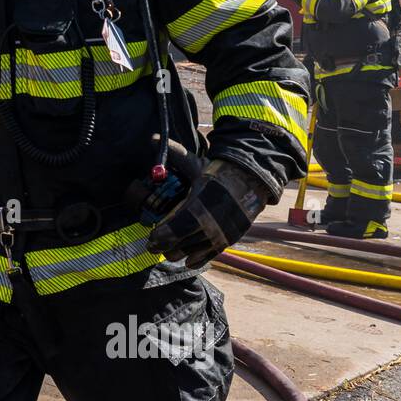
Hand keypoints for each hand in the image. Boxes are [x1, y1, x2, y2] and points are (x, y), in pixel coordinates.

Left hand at [147, 160, 269, 267]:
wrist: (250, 181)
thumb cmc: (218, 172)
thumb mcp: (196, 162)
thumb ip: (173, 152)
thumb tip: (152, 138)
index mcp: (201, 203)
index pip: (176, 227)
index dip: (160, 236)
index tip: (150, 237)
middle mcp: (212, 221)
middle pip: (182, 243)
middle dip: (164, 246)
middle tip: (153, 246)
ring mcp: (221, 233)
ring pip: (194, 252)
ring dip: (178, 253)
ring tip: (167, 251)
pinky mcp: (229, 239)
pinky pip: (210, 255)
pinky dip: (197, 260)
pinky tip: (186, 261)